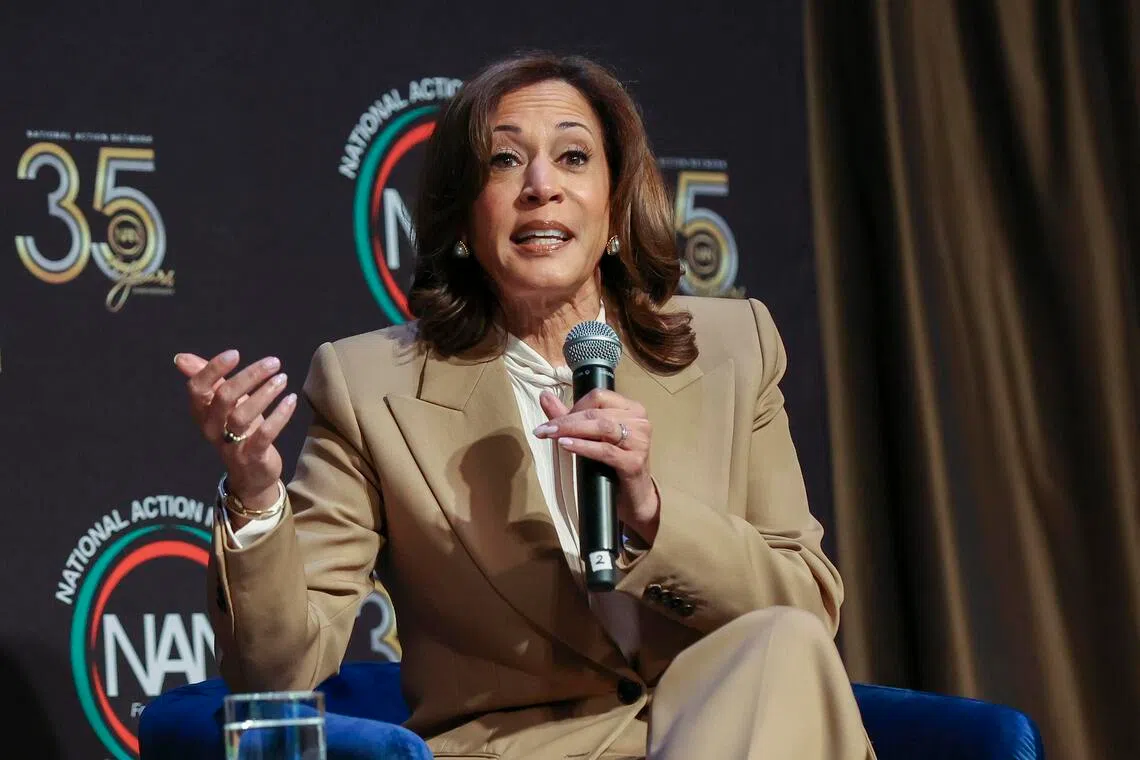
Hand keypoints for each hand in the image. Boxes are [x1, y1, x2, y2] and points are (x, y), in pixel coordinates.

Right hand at [173, 350, 297, 514]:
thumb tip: (181, 357)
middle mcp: (211, 428)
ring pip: (243, 415)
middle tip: (274, 362)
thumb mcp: (223, 405)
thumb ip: (208, 380)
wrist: (250, 474)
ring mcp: (231, 444)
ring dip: (265, 393)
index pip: (197, 388)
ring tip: (282, 378)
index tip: (235, 354)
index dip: (213, 369)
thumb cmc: (238, 431)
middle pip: (224, 397)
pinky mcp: (251, 456)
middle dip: (250, 376)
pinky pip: (264, 434)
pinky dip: (279, 416)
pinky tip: (291, 400)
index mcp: (202, 412)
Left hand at [535, 388, 659, 543]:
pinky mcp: (634, 462)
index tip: (554, 420)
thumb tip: (544, 396)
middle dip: (566, 420)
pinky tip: (566, 445)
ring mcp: (639, 441)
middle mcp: (639, 421)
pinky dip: (583, 446)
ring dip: (572, 430)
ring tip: (551, 435)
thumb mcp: (592, 437)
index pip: (599, 396)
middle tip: (543, 429)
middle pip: (596, 412)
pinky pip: (605, 450)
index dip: (574, 406)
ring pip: (601, 428)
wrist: (634, 497)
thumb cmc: (613, 465)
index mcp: (631, 409)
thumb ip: (569, 416)